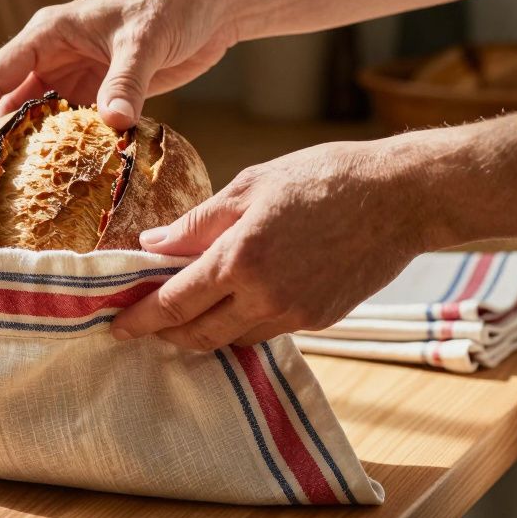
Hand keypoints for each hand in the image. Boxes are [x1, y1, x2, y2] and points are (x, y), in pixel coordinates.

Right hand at [0, 0, 237, 161]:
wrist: (213, 5)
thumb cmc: (173, 7)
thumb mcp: (145, 42)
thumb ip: (125, 82)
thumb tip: (112, 123)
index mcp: (48, 34)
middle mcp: (54, 56)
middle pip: (6, 104)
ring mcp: (77, 76)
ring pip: (37, 120)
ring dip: (24, 151)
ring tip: (6, 192)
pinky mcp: (102, 93)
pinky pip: (72, 128)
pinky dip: (64, 152)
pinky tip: (57, 182)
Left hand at [110, 139, 432, 348]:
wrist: (400, 197)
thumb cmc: (323, 178)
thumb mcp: (250, 187)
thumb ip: (196, 223)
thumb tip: (151, 246)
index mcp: (240, 260)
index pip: (174, 305)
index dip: (140, 320)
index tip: (116, 328)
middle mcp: (265, 297)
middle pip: (199, 335)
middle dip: (166, 335)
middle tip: (144, 325)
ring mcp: (295, 314)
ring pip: (233, 339)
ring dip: (204, 332)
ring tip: (185, 315)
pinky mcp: (320, 319)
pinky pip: (267, 332)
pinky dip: (242, 324)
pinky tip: (235, 305)